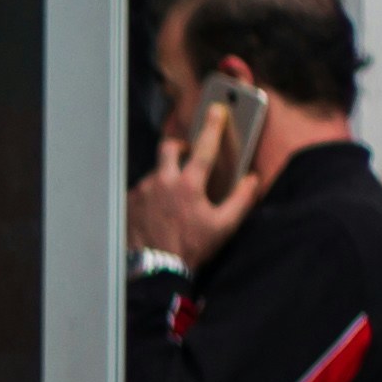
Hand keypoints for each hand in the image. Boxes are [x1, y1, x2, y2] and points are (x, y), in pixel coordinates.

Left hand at [131, 132, 261, 275]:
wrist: (154, 270)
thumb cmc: (191, 248)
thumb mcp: (224, 226)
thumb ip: (242, 199)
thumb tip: (253, 179)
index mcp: (187, 184)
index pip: (204, 147)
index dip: (213, 126)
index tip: (217, 111)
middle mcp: (161, 181)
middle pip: (169, 148)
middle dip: (180, 146)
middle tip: (188, 154)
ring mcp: (141, 191)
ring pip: (155, 171)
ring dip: (166, 177)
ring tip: (174, 198)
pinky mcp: (128, 202)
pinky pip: (142, 190)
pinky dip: (152, 194)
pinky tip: (158, 210)